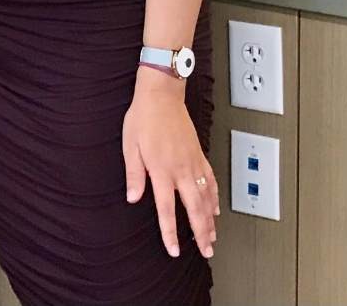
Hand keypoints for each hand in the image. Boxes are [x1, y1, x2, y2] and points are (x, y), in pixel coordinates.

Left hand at [123, 68, 218, 258]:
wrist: (161, 95)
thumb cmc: (144, 117)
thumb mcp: (130, 146)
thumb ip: (134, 174)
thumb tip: (133, 198)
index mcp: (161, 169)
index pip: (167, 209)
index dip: (171, 232)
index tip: (174, 248)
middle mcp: (181, 169)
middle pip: (194, 209)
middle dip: (201, 233)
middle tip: (206, 251)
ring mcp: (193, 162)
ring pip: (207, 198)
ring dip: (211, 220)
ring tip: (213, 237)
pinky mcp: (199, 154)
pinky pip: (211, 180)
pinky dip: (215, 197)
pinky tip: (216, 208)